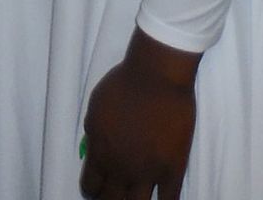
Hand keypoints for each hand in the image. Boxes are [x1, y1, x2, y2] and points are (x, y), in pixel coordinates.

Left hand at [81, 29, 199, 198]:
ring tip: (136, 195)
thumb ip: (93, 135)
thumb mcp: (95, 108)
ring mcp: (148, 171)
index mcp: (100, 153)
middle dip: (110, 199)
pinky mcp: (173, 169)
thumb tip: (94, 151)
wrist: (157, 75)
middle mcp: (121, 168)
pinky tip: (162, 197)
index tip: (98, 189)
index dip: (92, 191)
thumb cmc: (123, 83)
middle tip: (116, 193)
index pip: (90, 188)